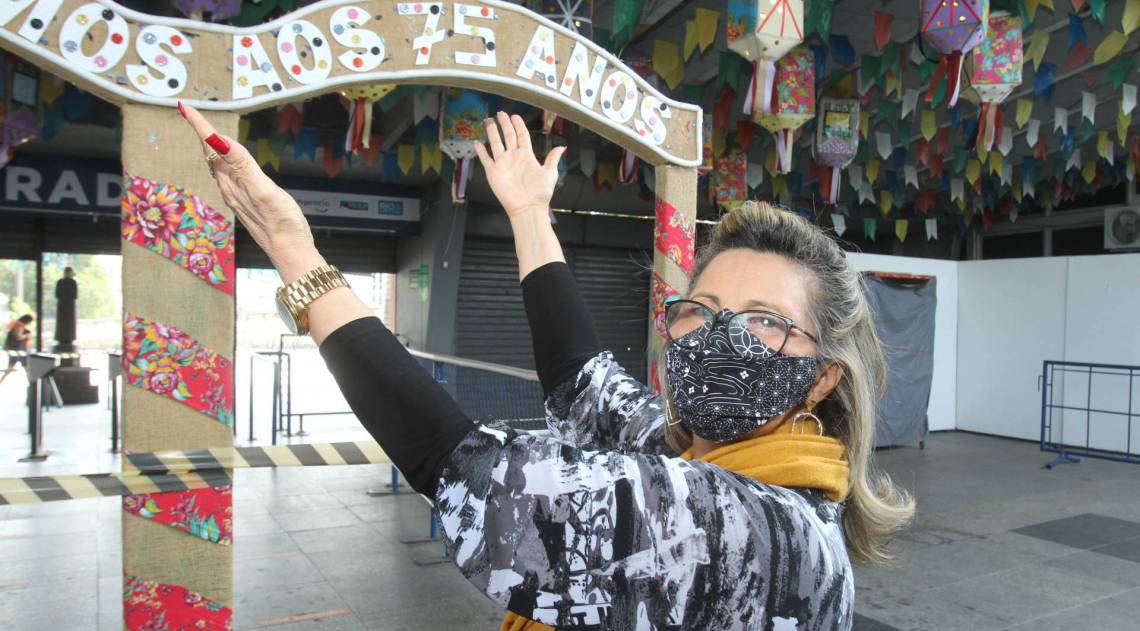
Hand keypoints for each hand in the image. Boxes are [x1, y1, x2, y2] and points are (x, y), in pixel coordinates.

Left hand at [178, 103, 315, 269]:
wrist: (290, 251)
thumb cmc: (282, 222)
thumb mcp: (263, 190)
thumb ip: (241, 164)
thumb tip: (217, 140)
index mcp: (232, 181)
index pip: (211, 146)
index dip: (199, 125)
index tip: (184, 107)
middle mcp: (230, 187)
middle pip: (210, 154)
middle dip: (201, 132)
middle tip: (191, 113)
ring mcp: (237, 195)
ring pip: (218, 165)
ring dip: (210, 146)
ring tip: (205, 132)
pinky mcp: (246, 202)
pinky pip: (228, 175)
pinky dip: (224, 160)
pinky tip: (228, 162)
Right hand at [473, 111, 565, 217]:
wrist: (528, 207)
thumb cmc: (540, 192)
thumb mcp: (550, 173)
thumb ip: (553, 158)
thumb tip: (562, 147)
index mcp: (527, 155)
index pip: (521, 136)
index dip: (518, 125)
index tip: (515, 116)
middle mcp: (514, 157)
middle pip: (508, 136)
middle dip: (504, 124)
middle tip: (500, 113)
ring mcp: (503, 164)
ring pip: (496, 144)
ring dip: (492, 132)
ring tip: (488, 121)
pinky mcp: (493, 172)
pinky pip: (486, 159)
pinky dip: (481, 151)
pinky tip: (477, 142)